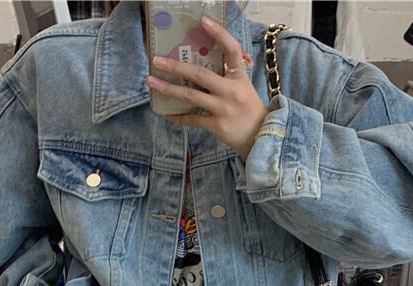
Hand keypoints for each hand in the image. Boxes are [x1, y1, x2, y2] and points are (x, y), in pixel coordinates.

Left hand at [146, 15, 267, 160]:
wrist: (261, 137)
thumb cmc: (249, 109)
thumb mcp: (245, 87)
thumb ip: (229, 74)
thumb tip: (207, 60)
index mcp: (240, 77)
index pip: (231, 50)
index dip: (219, 33)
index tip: (203, 21)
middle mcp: (231, 91)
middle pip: (200, 74)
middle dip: (175, 66)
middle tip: (157, 60)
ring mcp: (223, 109)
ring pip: (190, 96)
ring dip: (168, 89)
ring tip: (152, 82)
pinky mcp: (217, 126)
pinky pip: (192, 119)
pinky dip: (178, 117)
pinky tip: (166, 113)